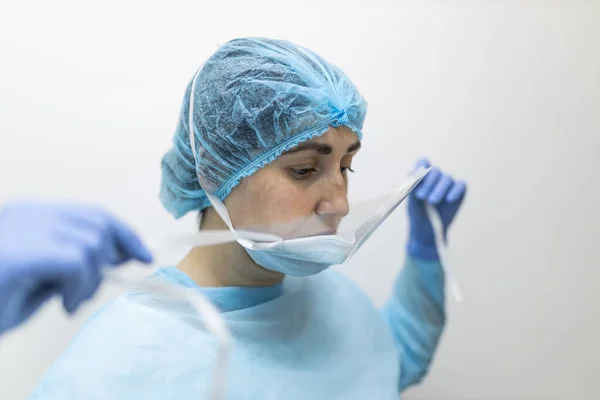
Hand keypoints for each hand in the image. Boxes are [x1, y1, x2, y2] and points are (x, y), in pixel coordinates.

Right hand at [0, 201, 151, 333]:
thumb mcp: (38, 281)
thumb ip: (71, 266)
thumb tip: (110, 263)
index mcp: (31, 215)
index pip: (91, 214)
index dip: (124, 234)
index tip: (143, 254)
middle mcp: (31, 213)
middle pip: (99, 222)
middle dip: (117, 252)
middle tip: (101, 286)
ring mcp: (25, 226)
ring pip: (91, 242)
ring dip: (92, 278)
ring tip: (71, 300)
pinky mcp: (23, 250)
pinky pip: (76, 261)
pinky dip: (79, 286)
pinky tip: (64, 304)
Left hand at [407, 159, 466, 260]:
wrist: (426, 231)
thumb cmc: (417, 214)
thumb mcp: (411, 200)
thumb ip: (413, 186)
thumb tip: (415, 173)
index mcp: (422, 176)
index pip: (423, 162)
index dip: (421, 165)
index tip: (418, 174)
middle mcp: (436, 178)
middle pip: (435, 171)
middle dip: (429, 183)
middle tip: (422, 197)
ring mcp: (448, 185)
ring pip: (447, 179)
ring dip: (439, 189)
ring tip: (432, 201)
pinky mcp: (459, 193)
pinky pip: (461, 185)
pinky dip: (455, 191)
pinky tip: (448, 199)